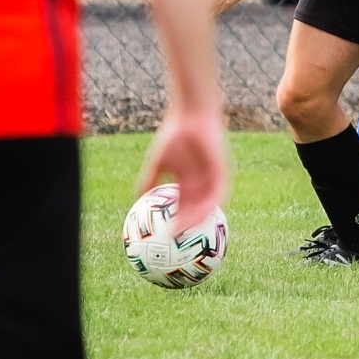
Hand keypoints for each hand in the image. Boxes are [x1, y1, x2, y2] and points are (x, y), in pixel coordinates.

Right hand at [137, 107, 229, 234]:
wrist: (191, 116)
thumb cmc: (173, 135)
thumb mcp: (158, 161)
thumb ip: (149, 180)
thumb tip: (136, 199)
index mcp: (186, 181)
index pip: (182, 208)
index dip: (175, 223)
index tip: (164, 237)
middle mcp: (201, 183)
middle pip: (195, 210)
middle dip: (187, 227)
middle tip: (177, 242)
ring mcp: (212, 179)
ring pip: (207, 205)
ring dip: (199, 219)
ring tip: (188, 231)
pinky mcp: (222, 172)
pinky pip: (219, 193)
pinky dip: (211, 205)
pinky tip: (203, 214)